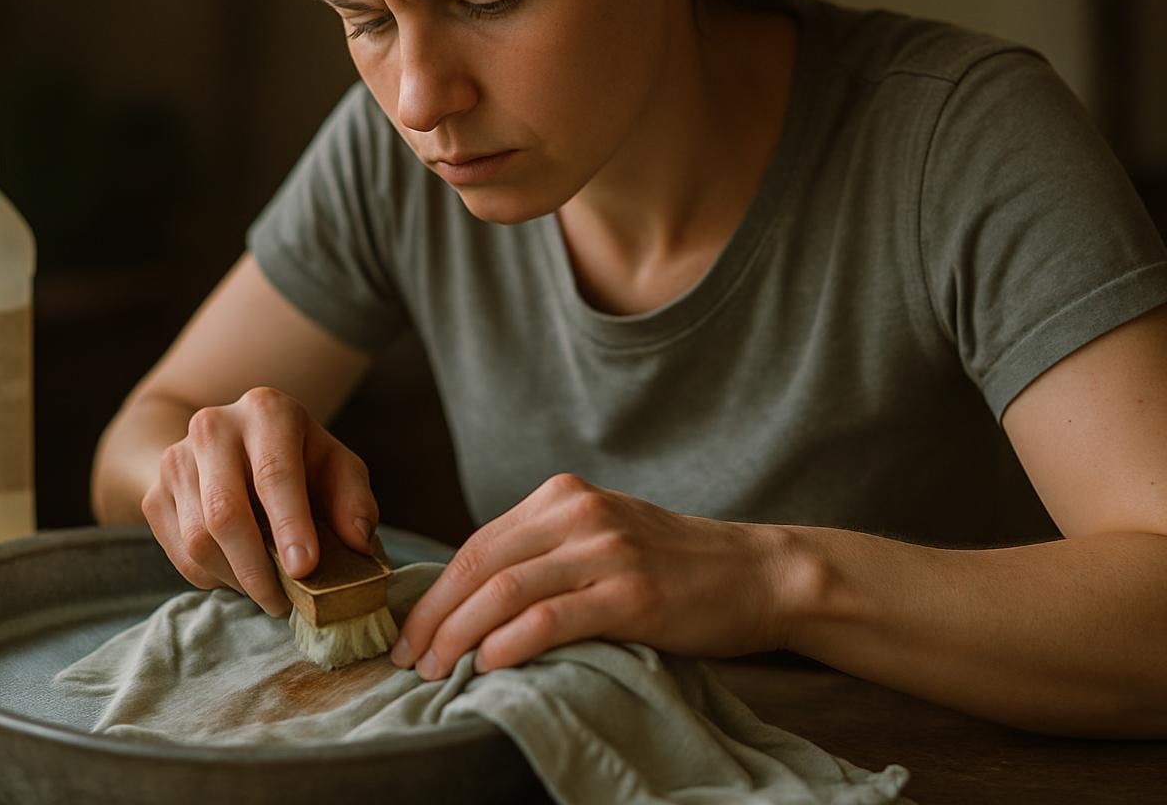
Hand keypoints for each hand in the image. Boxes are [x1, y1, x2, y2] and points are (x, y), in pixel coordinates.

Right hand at [140, 386, 378, 616]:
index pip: (274, 473)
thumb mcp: (336, 468)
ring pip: (199, 541)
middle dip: (257, 568)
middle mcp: (213, 427)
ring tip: (269, 590)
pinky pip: (181, 555)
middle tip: (285, 602)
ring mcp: (176, 460)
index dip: (290, 524)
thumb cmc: (296, 460)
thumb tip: (359, 542)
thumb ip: (354, 501)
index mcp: (267, 411)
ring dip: (238, 579)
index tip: (305, 569)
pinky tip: (240, 573)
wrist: (227, 445)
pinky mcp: (154, 495)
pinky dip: (214, 577)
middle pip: (225, 512)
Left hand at [391, 473, 792, 678]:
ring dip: (458, 635)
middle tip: (408, 659)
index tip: (408, 632)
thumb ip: (544, 551)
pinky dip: (508, 643)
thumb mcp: (601, 537)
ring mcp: (606, 550)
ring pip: (505, 591)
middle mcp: (579, 512)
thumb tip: (470, 599)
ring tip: (435, 670)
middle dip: (434, 616)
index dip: (434, 592)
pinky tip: (486, 666)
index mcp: (563, 496)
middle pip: (480, 566)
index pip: (478, 544)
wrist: (758, 573)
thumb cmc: (675, 566)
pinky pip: (551, 618)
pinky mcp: (632, 594)